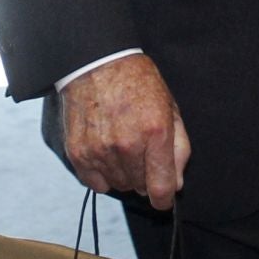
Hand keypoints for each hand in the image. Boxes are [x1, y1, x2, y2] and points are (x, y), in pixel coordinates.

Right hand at [60, 54, 190, 210]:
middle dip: (144, 175)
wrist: (96, 61)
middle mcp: (127, 145)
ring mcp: (100, 150)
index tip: (162, 194)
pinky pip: (95, 183)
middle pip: (140, 187)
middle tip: (139, 148)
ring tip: (120, 144)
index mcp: (155, 132)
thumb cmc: (137, 82)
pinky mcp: (78, 152)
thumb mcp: (170, 108)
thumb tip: (175, 185)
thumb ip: (179, 148)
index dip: (164, 197)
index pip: (162, 188)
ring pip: (119, 185)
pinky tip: (104, 151)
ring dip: (123, 172)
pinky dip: (101, 173)